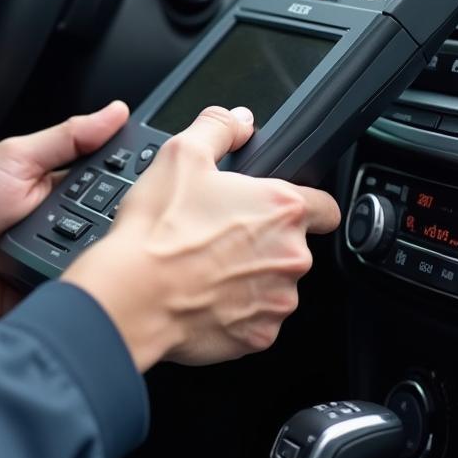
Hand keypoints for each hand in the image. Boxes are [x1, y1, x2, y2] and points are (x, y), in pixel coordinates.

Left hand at [0, 100, 129, 321]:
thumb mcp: (16, 157)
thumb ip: (67, 137)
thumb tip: (113, 113)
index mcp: (63, 188)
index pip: (113, 184)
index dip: (136, 183)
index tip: (158, 179)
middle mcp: (67, 225)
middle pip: (113, 225)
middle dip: (123, 223)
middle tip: (132, 218)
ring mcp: (58, 260)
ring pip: (98, 262)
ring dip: (102, 256)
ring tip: (111, 250)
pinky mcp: (47, 293)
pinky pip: (74, 295)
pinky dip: (80, 289)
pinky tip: (89, 283)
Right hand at [62, 105, 340, 370]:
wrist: (132, 294)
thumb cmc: (158, 230)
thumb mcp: (181, 155)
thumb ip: (218, 128)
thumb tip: (239, 121)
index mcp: (281, 208)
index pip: (325, 206)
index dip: (301, 204)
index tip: (274, 210)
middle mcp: (290, 256)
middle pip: (293, 246)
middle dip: (263, 241)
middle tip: (218, 234)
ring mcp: (277, 300)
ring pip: (275, 284)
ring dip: (250, 276)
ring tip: (206, 265)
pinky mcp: (259, 336)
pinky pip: (256, 319)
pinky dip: (235, 309)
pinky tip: (204, 294)